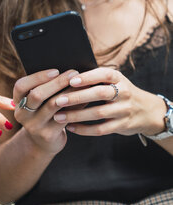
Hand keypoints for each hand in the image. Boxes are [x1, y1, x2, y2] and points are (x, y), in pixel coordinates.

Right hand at [13, 69, 79, 153]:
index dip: (37, 77)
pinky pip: (64, 117)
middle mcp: (22, 114)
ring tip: (82, 84)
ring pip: (52, 105)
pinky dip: (76, 106)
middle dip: (57, 83)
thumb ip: (46, 87)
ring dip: (68, 92)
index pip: (21, 86)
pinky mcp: (47, 135)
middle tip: (73, 73)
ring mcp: (33, 126)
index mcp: (17, 101)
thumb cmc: (43, 113)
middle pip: (37, 95)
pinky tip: (85, 99)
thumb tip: (69, 72)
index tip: (55, 71)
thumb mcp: (38, 102)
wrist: (42, 142)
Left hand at [52, 67, 166, 136]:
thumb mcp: (113, 81)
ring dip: (76, 115)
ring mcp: (124, 110)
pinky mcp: (122, 125)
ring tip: (58, 117)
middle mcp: (124, 93)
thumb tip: (64, 77)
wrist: (146, 111)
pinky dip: (84, 129)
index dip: (88, 77)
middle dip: (77, 97)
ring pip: (98, 113)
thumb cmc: (119, 92)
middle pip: (100, 94)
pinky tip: (70, 128)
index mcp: (118, 78)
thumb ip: (94, 79)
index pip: (104, 75)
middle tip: (58, 101)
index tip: (70, 81)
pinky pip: (101, 129)